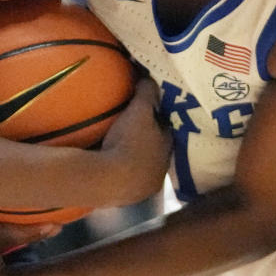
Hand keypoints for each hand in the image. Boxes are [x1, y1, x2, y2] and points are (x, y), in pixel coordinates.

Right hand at [100, 77, 171, 204]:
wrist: (108, 180)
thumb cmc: (129, 142)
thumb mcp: (139, 110)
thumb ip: (146, 92)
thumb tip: (149, 77)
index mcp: (167, 147)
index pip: (166, 129)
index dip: (158, 118)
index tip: (147, 110)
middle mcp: (160, 169)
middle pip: (155, 149)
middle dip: (147, 139)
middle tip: (132, 128)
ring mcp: (144, 186)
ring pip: (143, 167)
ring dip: (134, 158)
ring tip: (119, 146)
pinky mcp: (128, 198)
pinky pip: (127, 180)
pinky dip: (121, 171)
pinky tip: (110, 166)